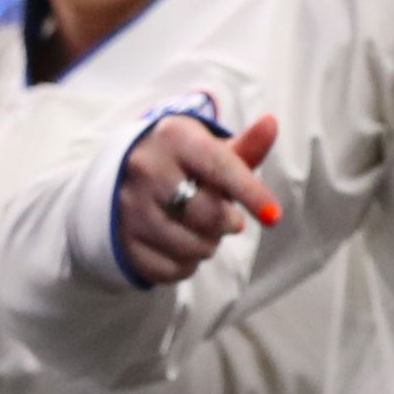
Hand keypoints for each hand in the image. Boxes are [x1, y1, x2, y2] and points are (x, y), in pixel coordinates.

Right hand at [113, 109, 284, 283]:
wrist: (124, 176)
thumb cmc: (183, 163)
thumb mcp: (212, 150)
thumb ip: (246, 146)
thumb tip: (271, 123)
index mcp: (172, 138)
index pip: (219, 168)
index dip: (250, 193)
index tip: (273, 217)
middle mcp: (144, 169)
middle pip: (207, 214)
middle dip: (228, 223)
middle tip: (227, 219)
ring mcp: (127, 206)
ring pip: (190, 246)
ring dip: (208, 246)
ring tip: (200, 230)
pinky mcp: (120, 241)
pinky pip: (169, 269)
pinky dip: (185, 265)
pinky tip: (181, 247)